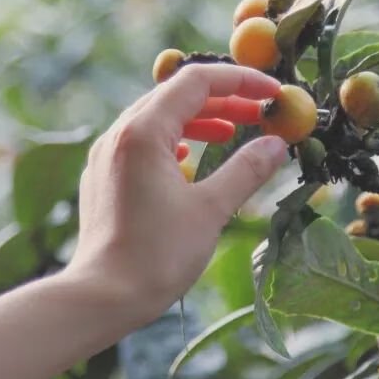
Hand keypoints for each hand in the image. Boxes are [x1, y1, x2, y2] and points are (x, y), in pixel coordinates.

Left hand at [66, 64, 289, 325]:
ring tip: (233, 132)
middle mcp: (119, 134)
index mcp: (144, 131)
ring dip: (199, 119)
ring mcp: (107, 155)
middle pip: (176, 95)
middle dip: (223, 100)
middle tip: (261, 114)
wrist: (101, 297)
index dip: (240, 81)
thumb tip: (277, 143)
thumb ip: (247, 170)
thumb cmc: (156, 255)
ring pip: (158, 117)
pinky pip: (142, 141)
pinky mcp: (103, 177)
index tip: (273, 94)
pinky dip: (174, 139)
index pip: (196, 81)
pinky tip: (190, 158)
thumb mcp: (212, 209)